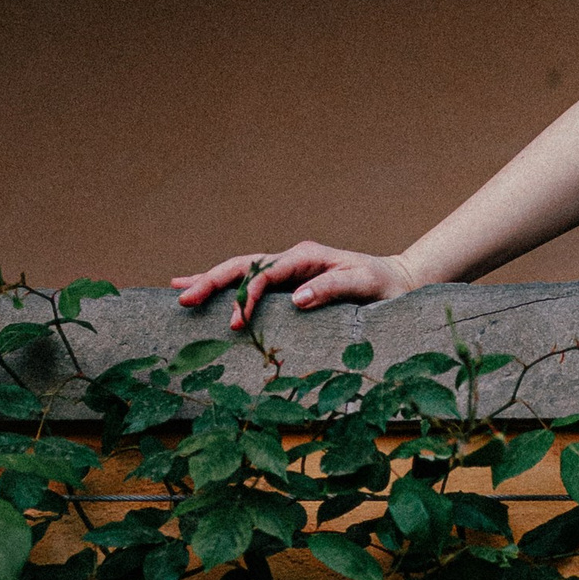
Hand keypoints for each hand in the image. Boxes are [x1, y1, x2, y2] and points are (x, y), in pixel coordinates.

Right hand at [170, 242, 418, 325]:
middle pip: (242, 265)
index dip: (246, 296)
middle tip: (183, 299)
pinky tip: (204, 288)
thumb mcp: (364, 284)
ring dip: (211, 280)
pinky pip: (253, 281)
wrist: (399, 281)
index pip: (264, 273)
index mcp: (306, 256)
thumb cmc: (384, 285)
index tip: (237, 323)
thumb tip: (297, 299)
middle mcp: (293, 259)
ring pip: (241, 270)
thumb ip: (333, 288)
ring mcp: (290, 270)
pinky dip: (228, 285)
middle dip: (211, 281)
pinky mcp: (291, 282)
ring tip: (179, 289)